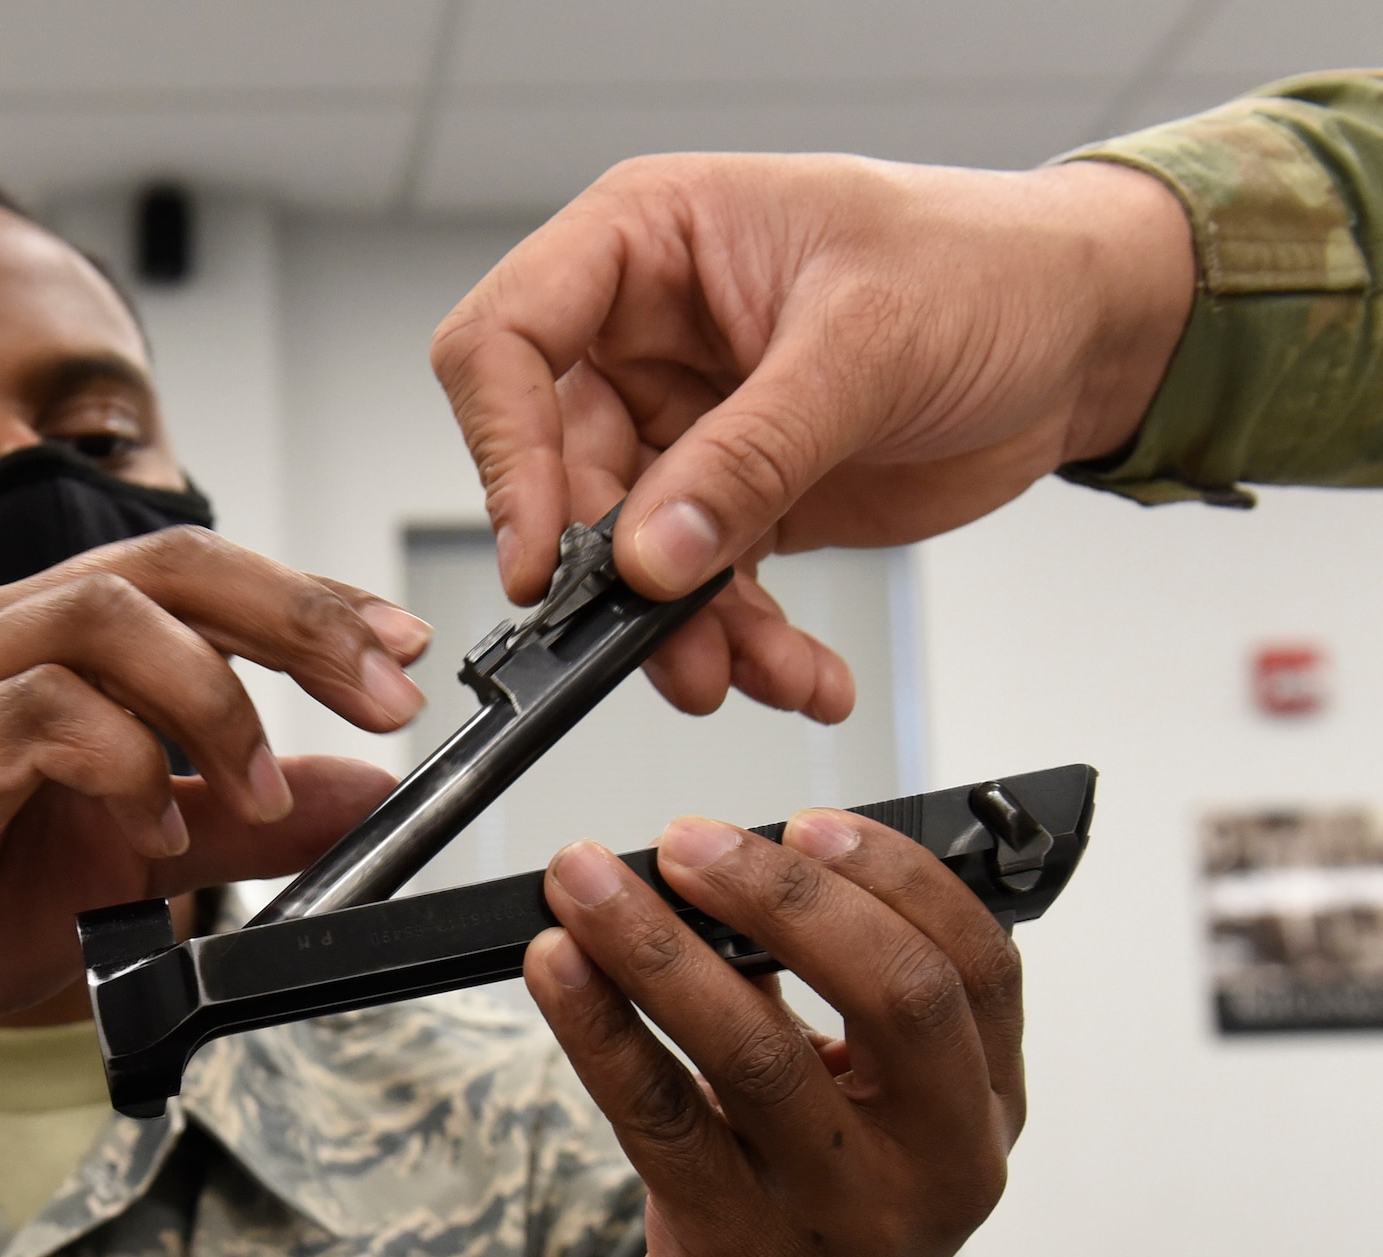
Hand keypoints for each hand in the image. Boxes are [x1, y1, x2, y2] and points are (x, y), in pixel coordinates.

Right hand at [0, 526, 421, 1072]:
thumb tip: (367, 792)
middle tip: (383, 693)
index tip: (405, 648)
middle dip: (297, 620)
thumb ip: (252, 815)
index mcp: (60, 637)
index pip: (207, 577)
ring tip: (255, 794)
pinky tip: (158, 838)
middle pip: (173, 563)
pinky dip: (125, 767)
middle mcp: (5, 629)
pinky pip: (44, 713)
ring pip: (108, 620)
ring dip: (213, 703)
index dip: (314, 600)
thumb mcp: (148, 857)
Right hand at [434, 153, 1193, 712]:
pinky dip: (746, 642)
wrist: (1091, 336)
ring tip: (751, 672)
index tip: (544, 555)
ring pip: (634, 552)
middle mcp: (647, 335)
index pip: (506, 343)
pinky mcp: (739, 496)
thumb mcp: (868, 344)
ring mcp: (690, 424)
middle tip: (672, 647)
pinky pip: (706, 587)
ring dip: (687, 630)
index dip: (507, 452)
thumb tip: (652, 553)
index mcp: (649, 243)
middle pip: (565, 473)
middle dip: (621, 577)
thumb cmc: (993, 270)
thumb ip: (750, 453)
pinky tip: (801, 671)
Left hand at [523, 810, 1024, 1256]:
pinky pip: (658, 1115)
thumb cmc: (815, 1216)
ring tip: (581, 879)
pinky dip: (598, 1025)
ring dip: (656, 945)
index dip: (896, 876)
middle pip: (894, 992)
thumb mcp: (869, 1113)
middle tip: (684, 840)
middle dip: (782, 894)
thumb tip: (737, 861)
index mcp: (983, 1108)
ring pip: (757, 1050)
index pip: (978, 963)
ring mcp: (842, 1219)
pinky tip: (553, 966)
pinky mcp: (738, 1255)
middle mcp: (938, 1165)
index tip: (805, 818)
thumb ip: (836, 997)